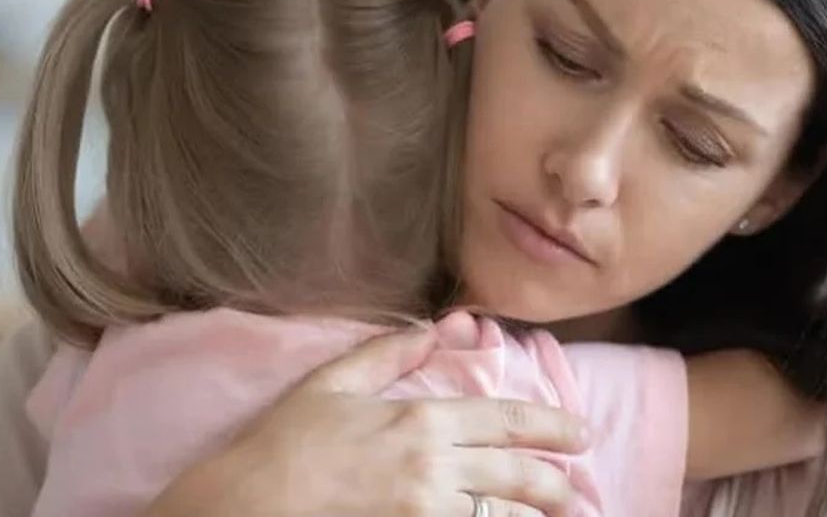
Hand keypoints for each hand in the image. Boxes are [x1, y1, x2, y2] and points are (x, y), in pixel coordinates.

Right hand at [145, 327, 588, 516]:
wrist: (245, 507)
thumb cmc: (284, 444)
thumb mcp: (332, 383)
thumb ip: (388, 354)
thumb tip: (434, 328)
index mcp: (421, 421)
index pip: (507, 421)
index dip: (553, 428)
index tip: (581, 435)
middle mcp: (433, 470)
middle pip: (519, 476)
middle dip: (557, 483)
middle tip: (576, 489)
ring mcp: (425, 515)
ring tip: (553, 516)